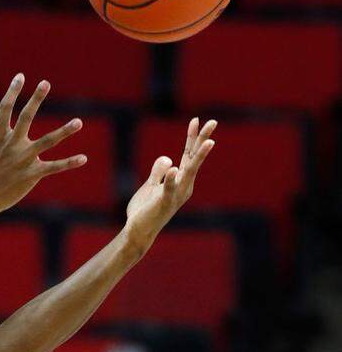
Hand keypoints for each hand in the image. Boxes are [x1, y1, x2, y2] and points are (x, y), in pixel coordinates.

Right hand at [0, 73, 86, 218]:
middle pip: (25, 117)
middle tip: (45, 83)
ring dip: (64, 131)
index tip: (20, 77)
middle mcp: (12, 144)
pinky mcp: (32, 174)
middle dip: (35, 100)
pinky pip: (54, 167)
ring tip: (79, 122)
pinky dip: (68, 163)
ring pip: (47, 141)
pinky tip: (83, 158)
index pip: (5, 109)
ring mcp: (23, 158)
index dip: (12, 92)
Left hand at [124, 118, 216, 251]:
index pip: (188, 155)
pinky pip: (169, 188)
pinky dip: (171, 178)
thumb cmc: (145, 210)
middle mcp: (183, 186)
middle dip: (203, 140)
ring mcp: (176, 194)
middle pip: (194, 159)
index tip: (196, 120)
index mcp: (180, 180)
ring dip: (199, 156)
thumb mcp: (151, 186)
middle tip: (213, 122)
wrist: (138, 231)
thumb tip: (168, 159)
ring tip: (209, 142)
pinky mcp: (164, 202)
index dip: (192, 138)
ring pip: (190, 171)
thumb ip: (158, 172)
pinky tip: (174, 167)